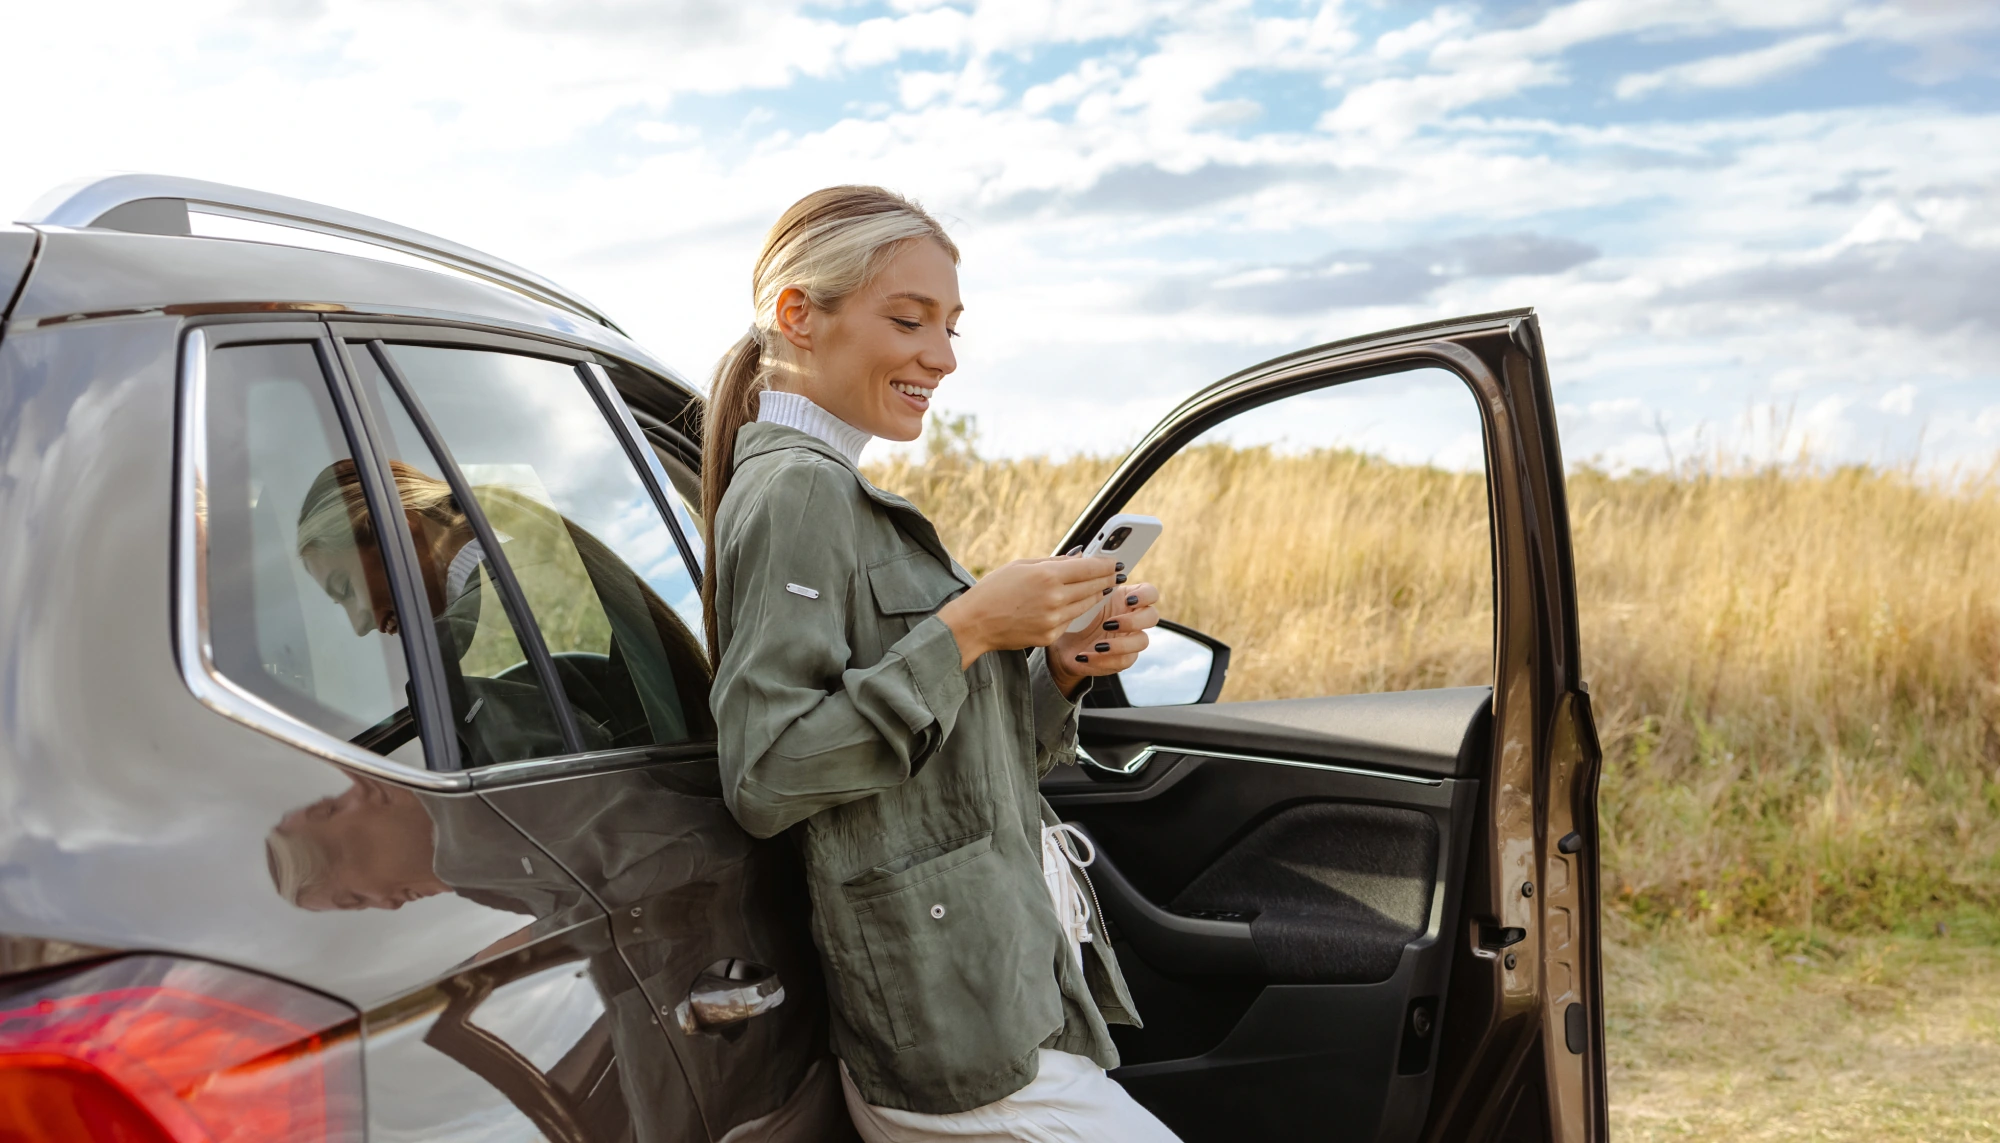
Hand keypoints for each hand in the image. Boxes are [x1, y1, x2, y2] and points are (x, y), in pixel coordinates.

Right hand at [937, 556, 1118, 667]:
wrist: (975, 623)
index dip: (1105, 564)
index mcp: (1047, 575)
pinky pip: (1070, 620)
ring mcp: (1054, 620)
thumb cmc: (994, 589)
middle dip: (1106, 579)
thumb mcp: (1021, 566)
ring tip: (1103, 587)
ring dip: (1096, 595)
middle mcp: (1055, 598)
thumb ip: (1053, 561)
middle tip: (1116, 574)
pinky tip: (1077, 603)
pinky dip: (1075, 610)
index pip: (1089, 568)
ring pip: (1086, 605)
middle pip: (1093, 586)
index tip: (1114, 562)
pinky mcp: (1050, 636)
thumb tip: (1079, 557)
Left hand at [1047, 581, 1161, 696]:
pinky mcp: (1123, 659)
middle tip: (1108, 624)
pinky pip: (1123, 661)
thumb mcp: (1082, 600)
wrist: (1063, 644)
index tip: (1128, 600)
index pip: (1150, 593)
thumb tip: (1090, 566)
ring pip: (1142, 641)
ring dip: (1121, 644)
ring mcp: (1131, 640)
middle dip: (1134, 621)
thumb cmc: (1076, 616)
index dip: (1145, 596)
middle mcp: (1134, 618)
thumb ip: (1092, 587)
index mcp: (1128, 598)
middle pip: (1152, 617)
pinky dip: (1103, 660)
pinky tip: (1085, 656)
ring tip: (1098, 645)